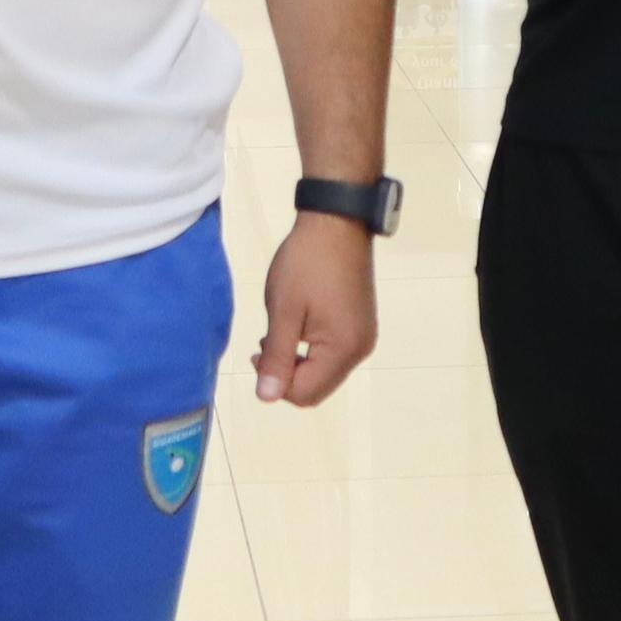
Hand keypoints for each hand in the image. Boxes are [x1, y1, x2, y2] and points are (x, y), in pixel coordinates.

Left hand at [250, 217, 378, 408]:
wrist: (337, 221)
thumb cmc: (306, 263)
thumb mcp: (284, 311)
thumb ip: (277, 358)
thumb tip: (266, 398)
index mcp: (343, 349)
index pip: (304, 393)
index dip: (275, 382)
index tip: (257, 350)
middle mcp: (360, 350)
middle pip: (317, 387)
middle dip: (287, 375)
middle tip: (264, 343)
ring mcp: (363, 337)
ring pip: (324, 372)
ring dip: (298, 362)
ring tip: (279, 331)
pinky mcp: (361, 325)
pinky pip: (333, 354)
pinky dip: (311, 350)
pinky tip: (297, 325)